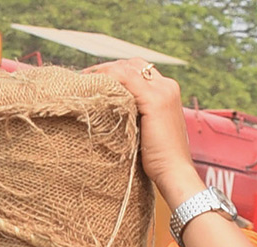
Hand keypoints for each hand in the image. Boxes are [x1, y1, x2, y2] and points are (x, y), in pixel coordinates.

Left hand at [85, 59, 201, 205]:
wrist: (174, 171)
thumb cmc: (158, 159)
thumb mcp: (145, 130)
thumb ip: (135, 116)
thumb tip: (112, 114)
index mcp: (167, 91)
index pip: (139, 70)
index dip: (115, 71)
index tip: (93, 79)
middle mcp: (167, 86)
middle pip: (132, 65)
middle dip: (107, 68)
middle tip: (84, 77)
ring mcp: (162, 92)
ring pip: (128, 69)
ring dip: (103, 72)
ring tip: (82, 80)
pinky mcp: (155, 101)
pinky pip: (126, 80)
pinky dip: (108, 79)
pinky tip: (92, 86)